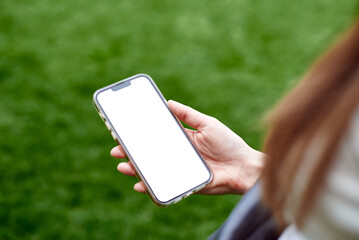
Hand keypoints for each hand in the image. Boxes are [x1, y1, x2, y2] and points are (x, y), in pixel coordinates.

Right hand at [111, 100, 264, 194]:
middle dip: (132, 153)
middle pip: (151, 154)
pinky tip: (139, 185)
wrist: (244, 167)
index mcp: (183, 140)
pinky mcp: (184, 184)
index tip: (125, 131)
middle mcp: (178, 155)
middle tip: (116, 150)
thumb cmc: (229, 143)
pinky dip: (150, 187)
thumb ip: (188, 114)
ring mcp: (180, 170)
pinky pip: (164, 186)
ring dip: (136, 169)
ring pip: (153, 170)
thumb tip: (168, 102)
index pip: (157, 137)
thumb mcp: (207, 123)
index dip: (141, 135)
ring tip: (123, 166)